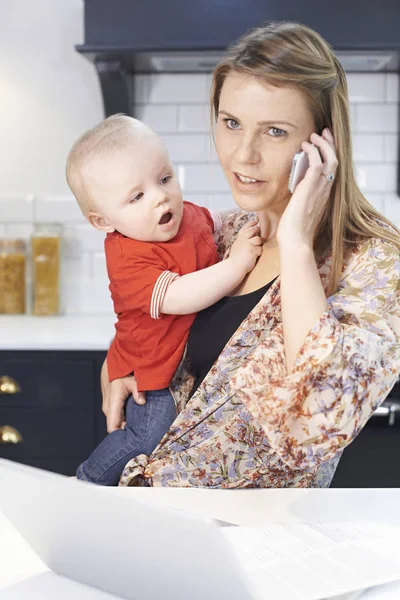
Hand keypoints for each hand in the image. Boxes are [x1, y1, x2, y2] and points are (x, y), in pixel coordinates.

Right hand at [101, 358, 145, 432]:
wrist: (112, 364)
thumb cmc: (122, 372)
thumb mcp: (132, 380)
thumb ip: (138, 390)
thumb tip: (141, 402)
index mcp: (112, 404)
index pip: (112, 428)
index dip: (120, 438)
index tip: (132, 443)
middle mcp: (108, 408)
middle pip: (116, 427)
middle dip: (126, 434)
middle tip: (141, 439)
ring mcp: (108, 407)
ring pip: (117, 422)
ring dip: (126, 426)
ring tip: (140, 432)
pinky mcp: (111, 405)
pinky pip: (117, 417)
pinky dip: (125, 420)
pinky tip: (136, 421)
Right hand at [228, 219, 262, 272]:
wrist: (234, 266)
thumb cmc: (236, 258)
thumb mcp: (237, 246)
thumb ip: (242, 240)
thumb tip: (251, 236)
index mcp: (239, 238)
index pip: (245, 227)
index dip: (251, 223)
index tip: (256, 221)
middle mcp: (243, 239)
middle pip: (254, 230)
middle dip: (258, 231)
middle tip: (259, 233)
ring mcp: (248, 244)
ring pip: (258, 239)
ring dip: (259, 244)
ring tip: (255, 249)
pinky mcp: (253, 251)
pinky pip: (260, 249)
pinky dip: (259, 253)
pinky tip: (254, 256)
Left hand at [276, 128, 337, 249]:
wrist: (295, 240)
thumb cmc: (294, 229)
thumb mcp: (299, 208)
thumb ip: (300, 196)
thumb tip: (294, 188)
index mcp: (324, 195)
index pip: (332, 170)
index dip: (329, 154)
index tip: (323, 142)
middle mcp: (325, 190)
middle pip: (335, 161)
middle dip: (330, 144)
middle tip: (323, 132)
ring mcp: (320, 189)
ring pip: (330, 159)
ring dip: (322, 145)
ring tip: (313, 136)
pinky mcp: (310, 188)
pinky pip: (317, 164)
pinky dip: (313, 152)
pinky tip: (305, 146)